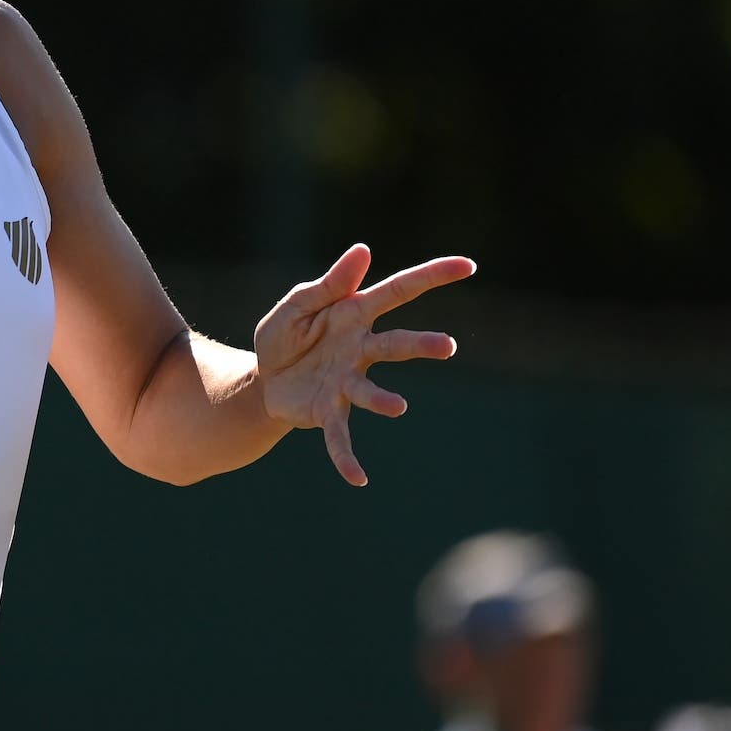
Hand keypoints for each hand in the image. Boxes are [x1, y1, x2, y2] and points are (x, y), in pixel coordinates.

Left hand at [254, 243, 474, 486]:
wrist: (262, 379)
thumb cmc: (287, 336)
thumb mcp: (299, 303)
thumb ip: (329, 283)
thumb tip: (363, 250)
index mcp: (355, 315)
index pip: (400, 291)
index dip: (433, 276)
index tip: (469, 265)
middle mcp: (359, 350)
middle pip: (395, 345)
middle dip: (420, 346)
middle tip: (448, 347)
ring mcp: (346, 383)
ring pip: (369, 391)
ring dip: (383, 400)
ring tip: (398, 407)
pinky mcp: (327, 411)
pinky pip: (339, 437)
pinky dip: (346, 457)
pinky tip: (358, 480)